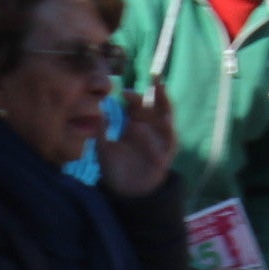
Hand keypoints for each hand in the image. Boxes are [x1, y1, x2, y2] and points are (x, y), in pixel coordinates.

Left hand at [98, 80, 176, 199]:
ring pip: (167, 118)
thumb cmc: (114, 165)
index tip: (124, 92)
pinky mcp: (166, 155)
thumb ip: (102, 130)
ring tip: (162, 93)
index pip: (138, 104)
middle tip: (155, 78)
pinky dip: (162, 136)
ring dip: (165, 105)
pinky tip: (161, 125)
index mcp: (136, 122)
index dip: (133, 96)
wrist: (124, 191)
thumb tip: (101, 108)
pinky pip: (167, 143)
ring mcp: (161, 140)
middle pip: (157, 105)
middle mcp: (151, 127)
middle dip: (157, 91)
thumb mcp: (103, 147)